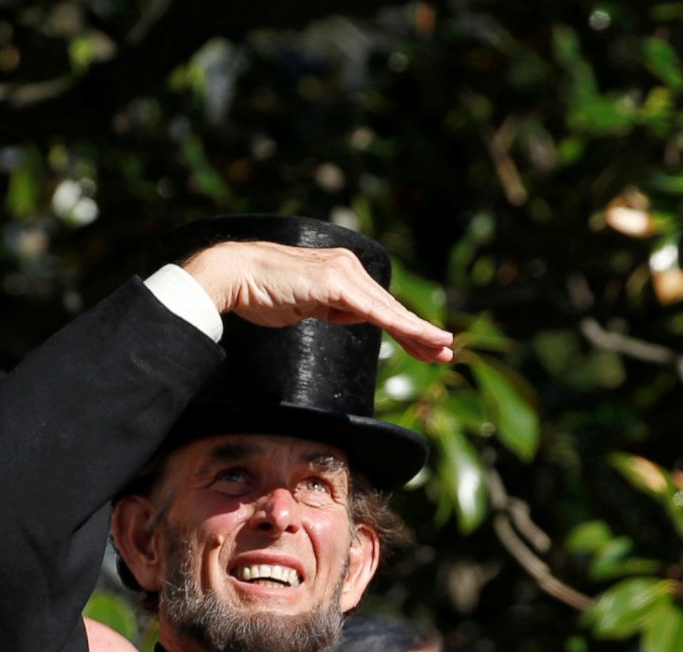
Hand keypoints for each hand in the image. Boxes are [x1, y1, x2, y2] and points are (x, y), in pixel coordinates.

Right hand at [181, 241, 455, 362]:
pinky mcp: (335, 283)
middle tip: (446, 352)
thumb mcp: (306, 304)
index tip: (426, 345)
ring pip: (388, 309)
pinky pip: (375, 310)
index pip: (379, 305)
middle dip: (420, 331)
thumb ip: (331, 307)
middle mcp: (348, 267)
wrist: (235, 276)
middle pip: (390, 306)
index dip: (404, 326)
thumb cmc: (261, 293)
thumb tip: (351, 314)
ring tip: (442, 348)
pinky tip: (419, 337)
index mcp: (341, 272)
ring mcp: (343, 273)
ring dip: (418, 331)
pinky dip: (400, 325)